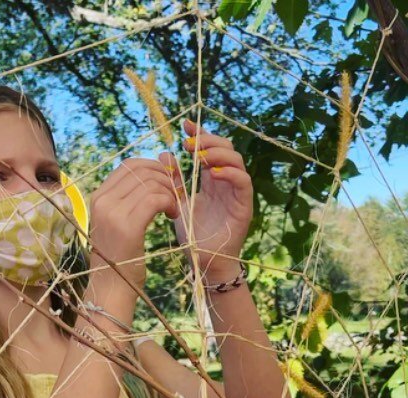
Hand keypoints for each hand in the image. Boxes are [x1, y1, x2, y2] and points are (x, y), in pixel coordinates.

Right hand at [88, 157, 180, 296]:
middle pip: (141, 170)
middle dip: (164, 178)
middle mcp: (102, 201)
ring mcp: (113, 213)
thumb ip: (129, 198)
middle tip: (175, 195)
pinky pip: (155, 198)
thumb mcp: (118, 223)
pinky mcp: (128, 227)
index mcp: (98, 197)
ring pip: (150, 183)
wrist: (111, 288)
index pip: (128, 165)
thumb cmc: (119, 258)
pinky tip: (172, 215)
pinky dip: (169, 202)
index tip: (166, 182)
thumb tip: (153, 172)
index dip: (153, 166)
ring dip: (169, 192)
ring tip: (174, 209)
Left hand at [161, 118, 252, 282]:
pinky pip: (243, 182)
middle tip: (190, 144)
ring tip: (201, 155)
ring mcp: (236, 192)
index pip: (210, 149)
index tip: (185, 125)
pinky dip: (231, 173)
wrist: (204, 261)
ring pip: (236, 160)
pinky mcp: (244, 205)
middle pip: (226, 148)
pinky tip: (215, 173)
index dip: (200, 134)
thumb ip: (174, 182)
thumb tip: (164, 155)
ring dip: (219, 153)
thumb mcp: (179, 204)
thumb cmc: (193, 235)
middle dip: (209, 141)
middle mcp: (225, 182)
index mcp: (210, 179)